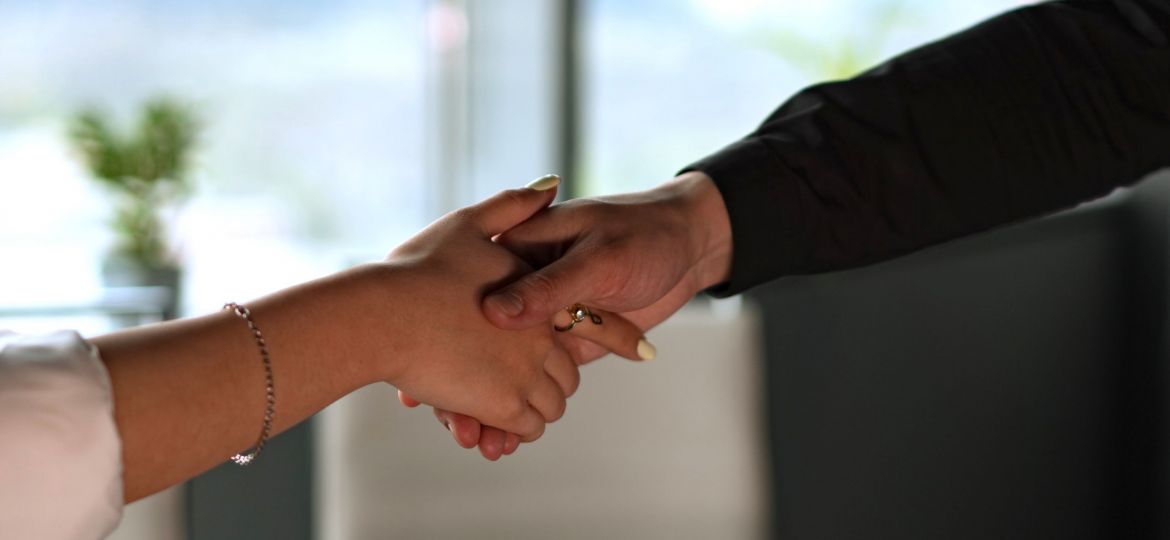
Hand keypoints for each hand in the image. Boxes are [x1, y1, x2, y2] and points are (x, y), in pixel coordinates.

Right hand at [402, 171, 733, 457]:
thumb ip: (549, 284)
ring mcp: (538, 325)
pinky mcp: (561, 348)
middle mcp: (522, 294)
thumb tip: (499, 313)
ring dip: (484, 412)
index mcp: (519, 258)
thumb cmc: (642, 236)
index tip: (420, 383)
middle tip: (453, 425)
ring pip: (497, 377)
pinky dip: (511, 418)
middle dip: (465, 392)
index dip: (441, 340)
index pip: (470, 306)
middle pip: (479, 353)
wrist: (684, 245)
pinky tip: (494, 438)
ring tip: (473, 440)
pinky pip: (530, 386)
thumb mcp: (595, 257)